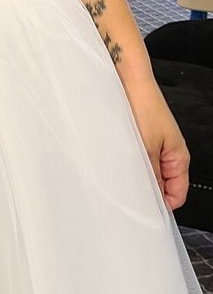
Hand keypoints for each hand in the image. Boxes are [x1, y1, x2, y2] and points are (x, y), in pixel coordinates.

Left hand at [125, 78, 189, 210]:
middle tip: (128, 195)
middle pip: (161, 184)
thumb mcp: (147, 148)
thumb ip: (150, 175)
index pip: (177, 193)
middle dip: (146, 191)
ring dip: (134, 175)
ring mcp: (152, 145)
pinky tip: (115, 161)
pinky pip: (135, 158)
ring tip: (121, 174)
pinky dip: (127, 163)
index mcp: (178, 157)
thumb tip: (153, 199)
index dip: (163, 205)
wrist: (128, 81)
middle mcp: (167, 152)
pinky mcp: (138, 138)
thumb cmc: (143, 107)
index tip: (146, 212)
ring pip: (146, 171)